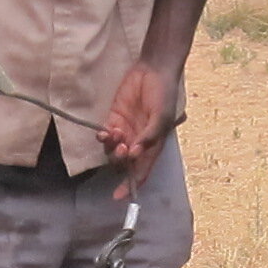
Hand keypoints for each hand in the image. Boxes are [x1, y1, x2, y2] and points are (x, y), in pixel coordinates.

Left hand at [99, 62, 184, 197]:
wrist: (153, 70)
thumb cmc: (164, 94)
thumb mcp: (161, 117)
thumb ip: (149, 136)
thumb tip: (136, 154)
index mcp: (153, 146)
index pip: (141, 171)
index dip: (130, 185)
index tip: (118, 196)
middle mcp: (138, 142)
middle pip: (124, 163)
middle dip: (120, 160)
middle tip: (122, 147)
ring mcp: (125, 131)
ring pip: (112, 150)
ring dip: (111, 148)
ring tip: (115, 134)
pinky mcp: (114, 118)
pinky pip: (105, 135)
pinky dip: (103, 137)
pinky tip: (105, 131)